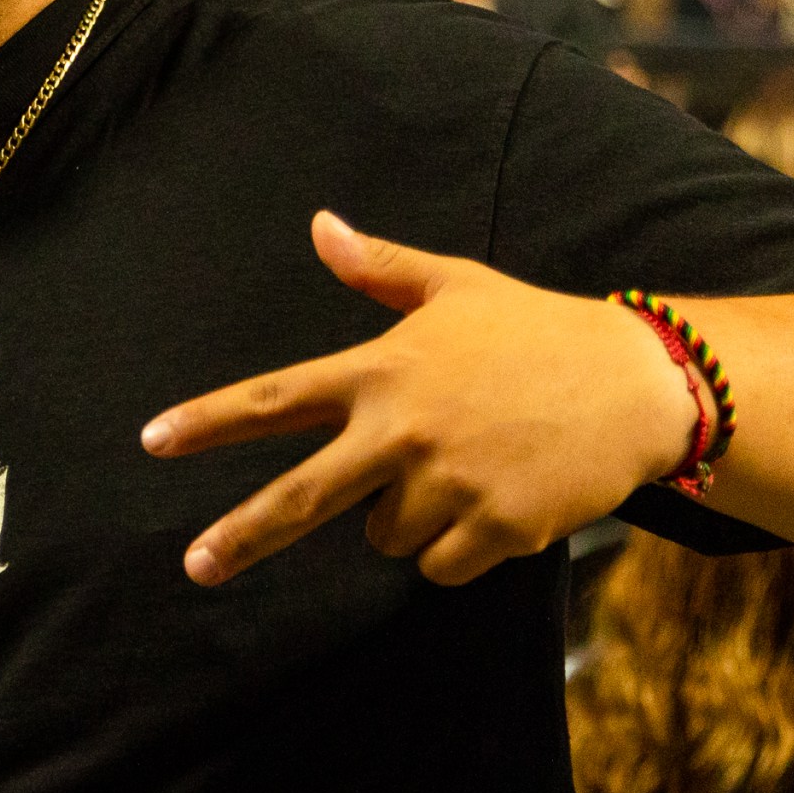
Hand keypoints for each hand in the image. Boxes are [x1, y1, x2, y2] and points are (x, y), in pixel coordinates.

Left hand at [141, 211, 695, 587]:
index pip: (277, 397)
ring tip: (470, 468)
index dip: (210, 421)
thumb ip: (381, 268)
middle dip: (241, 535)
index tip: (152, 441)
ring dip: (411, 520)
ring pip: (384, 537)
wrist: (641, 383)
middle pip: (300, 497)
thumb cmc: (539, 332)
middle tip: (196, 565)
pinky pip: (440, 567)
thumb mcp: (459, 287)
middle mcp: (405, 429)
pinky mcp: (495, 527)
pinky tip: (501, 502)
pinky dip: (460, 549)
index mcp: (384, 370)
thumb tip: (321, 225)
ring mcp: (449, 482)